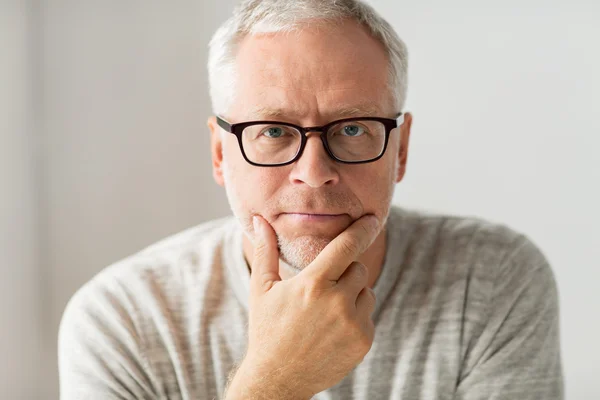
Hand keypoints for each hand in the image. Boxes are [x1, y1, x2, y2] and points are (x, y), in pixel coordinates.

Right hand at [234, 214, 379, 397]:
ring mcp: (353, 324)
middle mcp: (337, 302)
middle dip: (344, 274)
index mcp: (312, 284)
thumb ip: (265, 250)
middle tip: (321, 291)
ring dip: (352, 296)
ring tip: (325, 313)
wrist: (277, 379)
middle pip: (357, 269)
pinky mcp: (363, 341)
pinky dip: (356, 318)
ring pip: (366, 292)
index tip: (372, 218)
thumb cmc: (266, 329)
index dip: (361, 230)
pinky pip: (368, 316)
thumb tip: (259, 218)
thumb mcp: (261, 289)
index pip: (346, 246)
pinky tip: (333, 330)